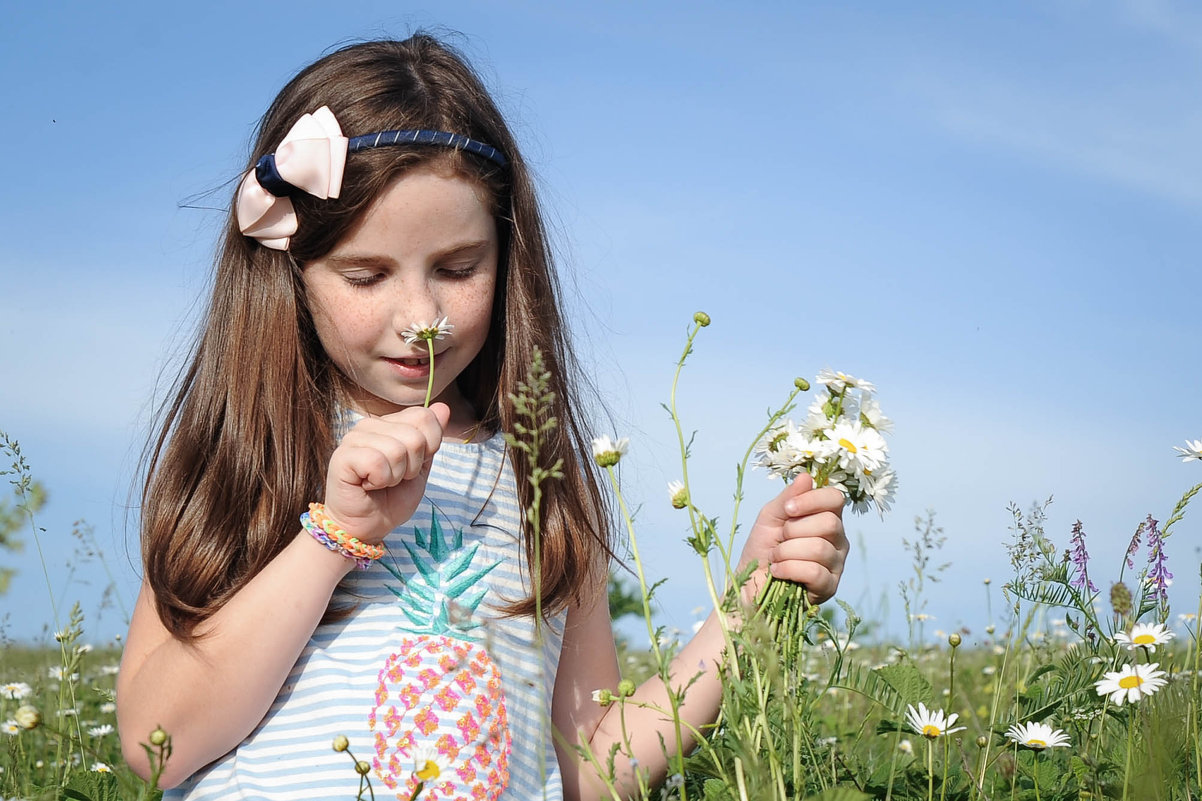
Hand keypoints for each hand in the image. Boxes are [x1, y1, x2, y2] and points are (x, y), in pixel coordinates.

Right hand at [322, 403, 450, 543]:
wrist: (367, 526)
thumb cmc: (392, 498)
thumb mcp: (422, 467)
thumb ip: (432, 438)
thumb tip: (443, 407)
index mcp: (390, 423)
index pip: (425, 417)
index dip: (429, 447)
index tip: (411, 466)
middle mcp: (369, 424)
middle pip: (415, 436)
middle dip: (412, 466)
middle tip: (394, 478)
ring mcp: (354, 438)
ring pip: (397, 450)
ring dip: (395, 476)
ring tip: (381, 483)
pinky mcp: (342, 456)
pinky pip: (377, 462)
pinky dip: (380, 481)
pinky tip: (367, 485)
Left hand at [737, 474, 847, 604]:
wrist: (749, 583)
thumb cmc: (762, 548)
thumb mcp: (770, 517)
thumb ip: (788, 498)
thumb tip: (806, 477)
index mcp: (827, 518)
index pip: (835, 499)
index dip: (812, 500)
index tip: (788, 510)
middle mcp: (838, 540)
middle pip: (830, 523)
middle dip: (794, 530)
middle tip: (780, 539)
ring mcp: (836, 564)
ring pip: (819, 548)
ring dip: (787, 552)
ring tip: (776, 557)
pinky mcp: (829, 587)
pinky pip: (815, 572)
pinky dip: (789, 569)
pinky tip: (778, 571)